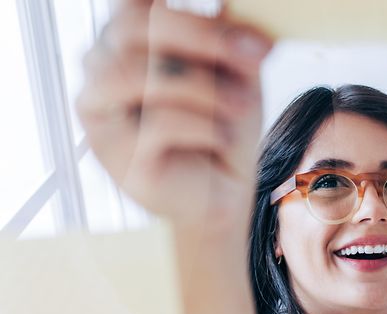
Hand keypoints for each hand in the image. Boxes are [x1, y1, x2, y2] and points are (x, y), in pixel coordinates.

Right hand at [77, 1, 273, 231]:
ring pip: (134, 74)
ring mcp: (101, 113)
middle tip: (254, 58)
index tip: (230, 21)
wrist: (226, 189)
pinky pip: (156, 125)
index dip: (179, 9)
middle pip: (131, 27)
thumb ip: (230, 34)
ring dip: (203, 87)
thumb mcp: (237, 72)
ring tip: (243, 105)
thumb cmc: (225, 124)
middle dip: (202, 36)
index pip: (133, 3)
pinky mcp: (114, 156)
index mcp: (127, 38)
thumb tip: (233, 3)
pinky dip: (203, 127)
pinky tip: (224, 138)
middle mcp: (101, 68)